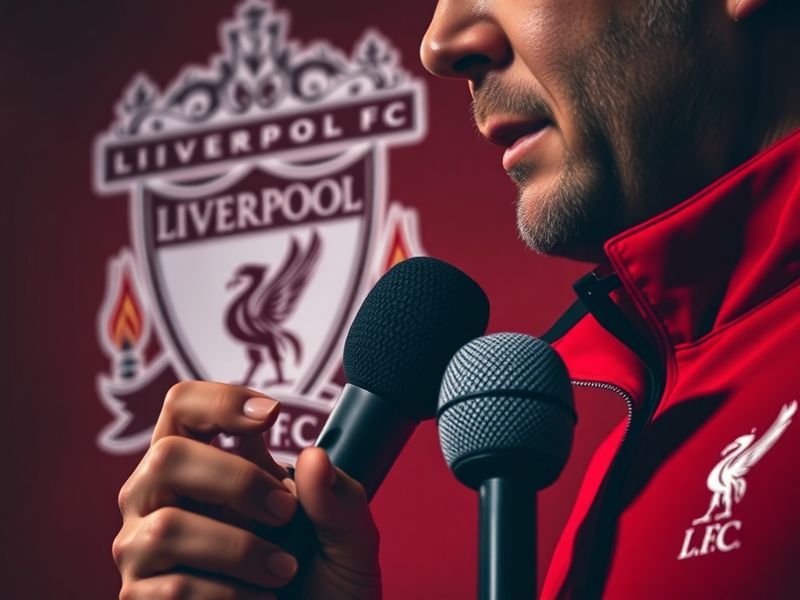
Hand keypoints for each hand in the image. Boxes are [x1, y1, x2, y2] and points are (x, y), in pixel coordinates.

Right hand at [113, 381, 381, 598]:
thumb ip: (338, 496)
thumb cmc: (322, 577)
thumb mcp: (348, 534)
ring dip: (238, 549)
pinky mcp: (142, 599)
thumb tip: (312, 459)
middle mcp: (160, 497)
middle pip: (166, 456)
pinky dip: (227, 595)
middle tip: (285, 512)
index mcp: (203, 461)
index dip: (220, 400)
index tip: (271, 414)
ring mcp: (143, 549)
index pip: (183, 406)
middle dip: (236, 480)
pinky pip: (172, 590)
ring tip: (283, 570)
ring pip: (168, 529)